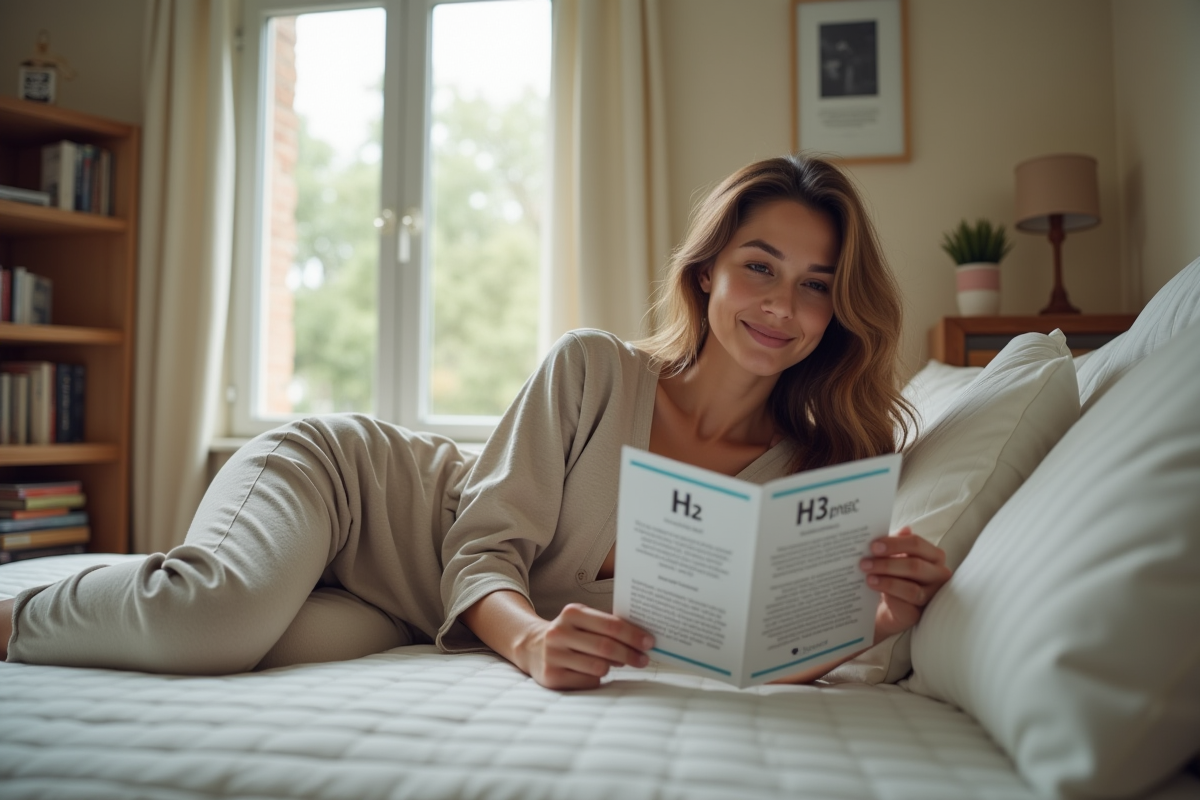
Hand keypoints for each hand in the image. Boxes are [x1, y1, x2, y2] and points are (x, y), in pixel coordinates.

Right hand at [516, 603, 654, 690]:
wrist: (532, 647)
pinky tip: (595, 673)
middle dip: (630, 655)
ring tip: (618, 664)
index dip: (633, 635)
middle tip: (644, 660)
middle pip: (606, 647)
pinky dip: (597, 679)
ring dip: (613, 668)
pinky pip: (588, 682)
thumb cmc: (570, 634)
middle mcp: (559, 632)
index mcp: (572, 613)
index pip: (610, 625)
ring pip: (598, 667)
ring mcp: (553, 655)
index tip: (649, 642)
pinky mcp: (551, 676)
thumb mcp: (584, 621)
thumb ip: (609, 625)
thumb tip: (641, 639)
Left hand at [859, 527, 951, 642]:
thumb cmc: (893, 575)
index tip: (873, 546)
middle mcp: (938, 574)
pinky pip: (906, 604)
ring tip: (868, 577)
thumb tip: (896, 528)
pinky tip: (874, 589)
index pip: (916, 544)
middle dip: (887, 563)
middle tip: (865, 563)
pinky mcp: (920, 613)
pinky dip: (889, 595)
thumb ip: (893, 543)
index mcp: (933, 555)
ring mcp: (932, 595)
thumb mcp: (891, 556)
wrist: (886, 607)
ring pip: (912, 588)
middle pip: (915, 566)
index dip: (894, 544)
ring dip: (886, 581)